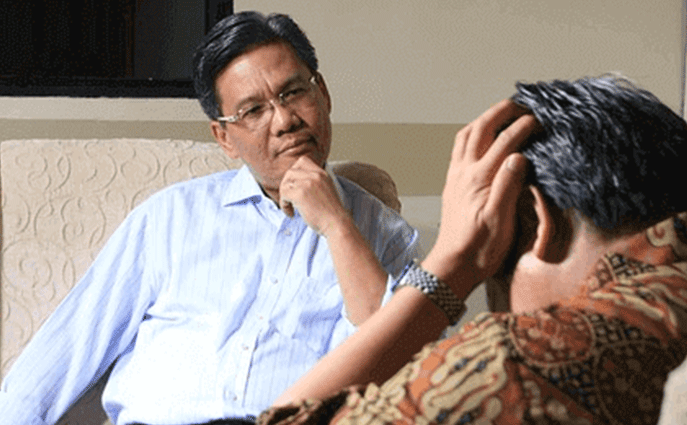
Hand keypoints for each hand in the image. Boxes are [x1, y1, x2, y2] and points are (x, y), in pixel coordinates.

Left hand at [279, 156, 350, 235]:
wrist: (336, 224)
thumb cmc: (330, 213)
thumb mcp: (326, 189)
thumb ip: (314, 182)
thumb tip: (295, 182)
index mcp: (322, 173)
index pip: (302, 161)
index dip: (295, 172)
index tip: (295, 186)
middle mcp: (315, 175)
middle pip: (290, 172)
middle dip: (286, 185)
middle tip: (289, 199)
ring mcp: (307, 183)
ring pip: (285, 184)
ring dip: (284, 197)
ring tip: (291, 207)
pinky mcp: (300, 194)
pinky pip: (283, 194)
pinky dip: (284, 205)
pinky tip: (291, 213)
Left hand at [422, 100, 536, 294]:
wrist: (454, 264)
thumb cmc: (480, 247)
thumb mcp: (500, 220)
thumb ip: (508, 185)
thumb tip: (518, 156)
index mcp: (480, 178)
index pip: (505, 142)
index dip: (523, 127)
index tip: (539, 118)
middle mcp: (464, 172)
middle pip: (481, 129)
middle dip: (500, 112)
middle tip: (520, 104)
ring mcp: (456, 176)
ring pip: (466, 136)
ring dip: (483, 119)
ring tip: (501, 114)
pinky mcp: (452, 184)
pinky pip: (458, 149)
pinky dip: (471, 134)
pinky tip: (479, 138)